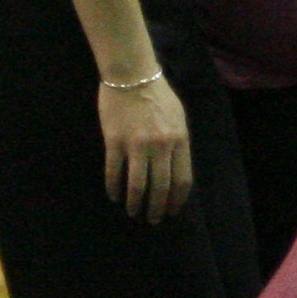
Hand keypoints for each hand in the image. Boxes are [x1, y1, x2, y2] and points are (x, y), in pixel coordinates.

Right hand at [101, 71, 192, 221]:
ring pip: (137, 184)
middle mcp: (161, 146)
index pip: (182, 179)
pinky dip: (114, 187)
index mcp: (180, 141)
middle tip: (153, 220)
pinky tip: (114, 196)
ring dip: (135, 203)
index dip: (176, 199)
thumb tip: (175, 168)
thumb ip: (178, 143)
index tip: (172, 211)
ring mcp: (137, 145)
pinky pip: (114, 172)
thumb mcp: (178, 119)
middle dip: (157, 207)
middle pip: (161, 186)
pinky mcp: (114, 142)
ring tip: (133, 213)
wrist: (132, 77)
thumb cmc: (158, 96)